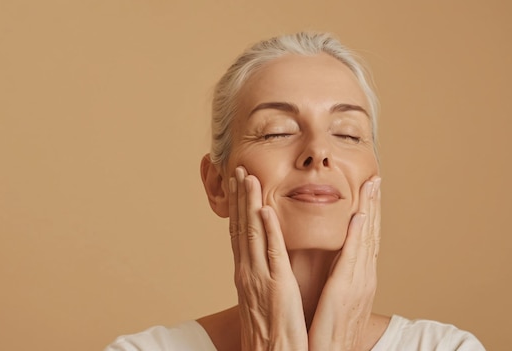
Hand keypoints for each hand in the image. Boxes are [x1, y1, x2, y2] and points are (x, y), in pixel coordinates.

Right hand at [229, 166, 307, 350]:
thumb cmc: (270, 330)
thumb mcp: (261, 297)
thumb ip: (261, 275)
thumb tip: (263, 261)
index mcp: (246, 273)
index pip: (239, 233)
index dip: (237, 207)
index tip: (235, 184)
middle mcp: (247, 271)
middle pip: (240, 227)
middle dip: (238, 197)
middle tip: (236, 169)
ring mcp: (259, 277)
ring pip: (251, 233)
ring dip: (248, 204)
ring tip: (247, 178)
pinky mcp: (276, 286)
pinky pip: (271, 253)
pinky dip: (266, 230)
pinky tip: (264, 210)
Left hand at [308, 177, 381, 350]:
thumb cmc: (331, 331)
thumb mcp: (338, 299)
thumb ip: (340, 278)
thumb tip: (337, 263)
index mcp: (359, 277)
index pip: (366, 238)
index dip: (370, 213)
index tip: (370, 191)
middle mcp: (363, 276)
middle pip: (371, 233)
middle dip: (374, 205)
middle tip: (376, 179)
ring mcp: (358, 282)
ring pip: (366, 239)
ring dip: (369, 210)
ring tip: (371, 186)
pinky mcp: (346, 290)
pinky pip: (352, 259)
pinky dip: (358, 237)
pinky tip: (359, 217)